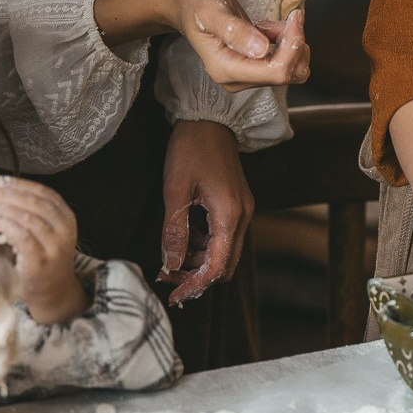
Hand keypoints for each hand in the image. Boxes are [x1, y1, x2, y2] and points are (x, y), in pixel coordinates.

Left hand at [0, 175, 88, 324]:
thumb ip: (29, 211)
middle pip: (35, 202)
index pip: (43, 192)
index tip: (0, 181)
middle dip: (9, 194)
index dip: (20, 184)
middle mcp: (64, 229)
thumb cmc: (42, 257)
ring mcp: (54, 246)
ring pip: (29, 218)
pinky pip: (22, 237)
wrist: (52, 291)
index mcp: (66, 216)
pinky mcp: (40, 262)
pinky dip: (6, 225)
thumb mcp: (44, 230)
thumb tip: (0, 187)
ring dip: (5, 208)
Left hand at [158, 119, 253, 305]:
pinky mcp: (237, 203)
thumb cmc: (190, 148)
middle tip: (169, 278)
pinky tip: (186, 237)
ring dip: (200, 261)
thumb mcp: (175, 190)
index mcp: (229, 214)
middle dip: (197, 276)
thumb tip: (171, 265)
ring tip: (172, 258)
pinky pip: (224, 236)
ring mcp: (243, 209)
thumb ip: (175, 230)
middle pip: (224, 264)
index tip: (174, 294)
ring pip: (225, 252)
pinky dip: (206, 245)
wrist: (209, 118)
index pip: (216, 267)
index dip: (195, 285)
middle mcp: (242, 215)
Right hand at [176, 0, 309, 92]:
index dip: (293, 46)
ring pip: (291, 71)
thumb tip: (262, 50)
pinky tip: (268, 28)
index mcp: (226, 69)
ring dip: (291, 44)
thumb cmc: (196, 2)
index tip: (295, 16)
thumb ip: (235, 30)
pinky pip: (285, 63)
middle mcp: (237, 79)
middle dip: (295, 43)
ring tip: (270, 23)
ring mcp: (246, 75)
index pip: (276, 72)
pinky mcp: (253, 67)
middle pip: (287, 74)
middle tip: (288, 16)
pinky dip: (286, 44)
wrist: (186, 2)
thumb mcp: (212, 11)